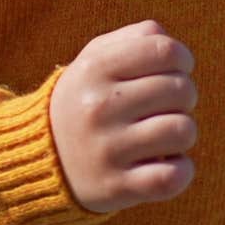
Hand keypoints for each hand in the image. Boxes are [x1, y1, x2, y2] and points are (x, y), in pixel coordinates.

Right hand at [49, 20, 198, 212]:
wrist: (40, 157)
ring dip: (183, 133)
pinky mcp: (117, 186)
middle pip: (181, 90)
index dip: (182, 59)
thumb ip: (136, 38)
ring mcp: (108, 149)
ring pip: (182, 130)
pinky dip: (182, 170)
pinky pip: (173, 176)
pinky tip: (167, 163)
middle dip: (183, 97)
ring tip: (164, 135)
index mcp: (95, 68)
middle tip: (164, 107)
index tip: (175, 71)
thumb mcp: (95, 58)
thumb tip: (174, 46)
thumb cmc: (86, 99)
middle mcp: (99, 107)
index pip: (166, 50)